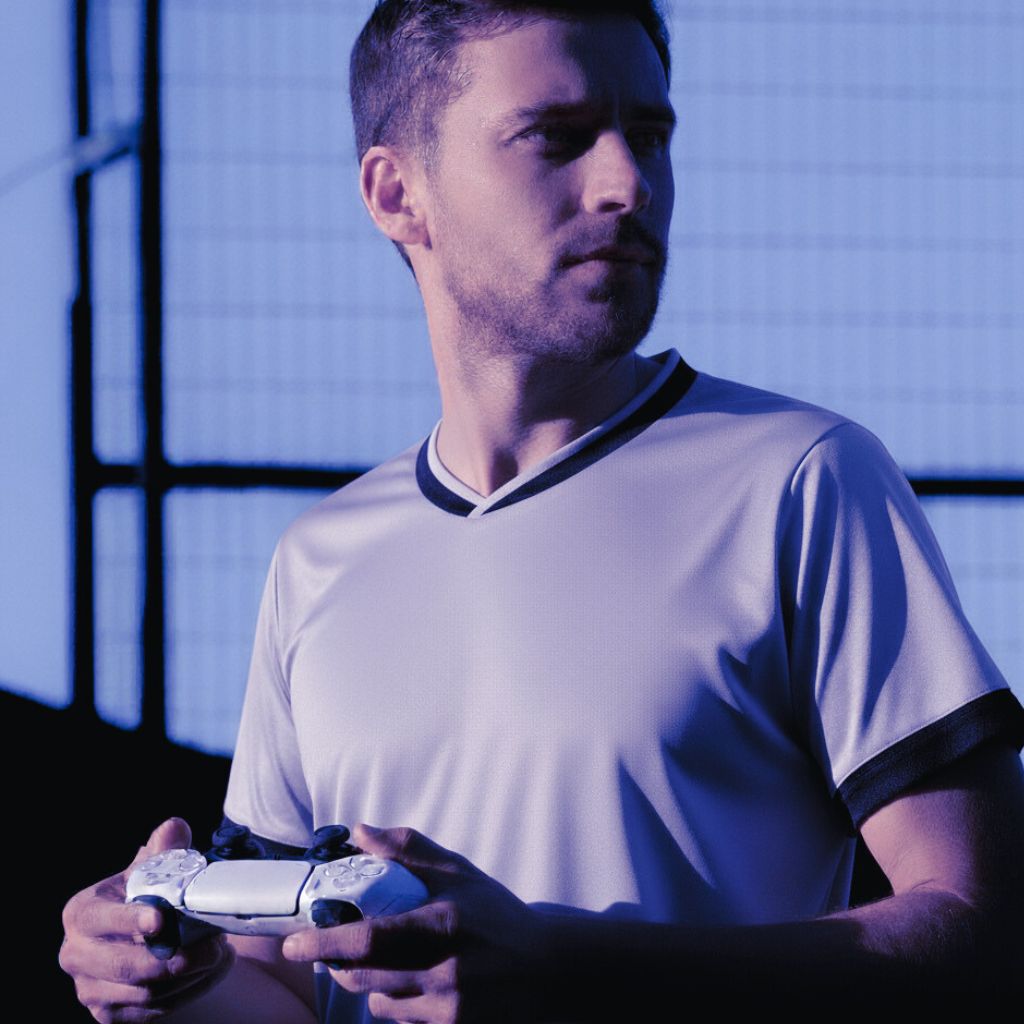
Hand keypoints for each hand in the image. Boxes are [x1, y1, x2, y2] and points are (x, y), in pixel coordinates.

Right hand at [59, 817, 235, 1022]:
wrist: (141, 932)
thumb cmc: (146, 893)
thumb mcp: (153, 867)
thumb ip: (165, 847)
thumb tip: (174, 829)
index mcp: (82, 912)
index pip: (101, 920)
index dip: (130, 921)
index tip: (161, 921)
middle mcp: (76, 954)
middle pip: (128, 966)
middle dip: (178, 958)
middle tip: (215, 944)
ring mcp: (89, 989)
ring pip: (145, 994)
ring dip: (190, 977)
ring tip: (220, 954)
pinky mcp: (108, 1014)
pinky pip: (152, 1013)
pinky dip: (188, 994)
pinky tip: (211, 972)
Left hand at [281, 824, 553, 1022]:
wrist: (551, 970)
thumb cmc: (498, 916)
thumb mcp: (459, 873)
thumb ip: (409, 850)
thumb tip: (360, 831)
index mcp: (443, 924)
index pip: (368, 940)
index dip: (324, 943)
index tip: (291, 942)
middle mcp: (445, 971)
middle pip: (364, 978)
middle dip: (339, 964)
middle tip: (332, 948)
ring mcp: (450, 1009)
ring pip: (380, 1004)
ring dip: (369, 985)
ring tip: (385, 963)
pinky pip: (403, 1022)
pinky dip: (396, 1005)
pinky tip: (413, 986)